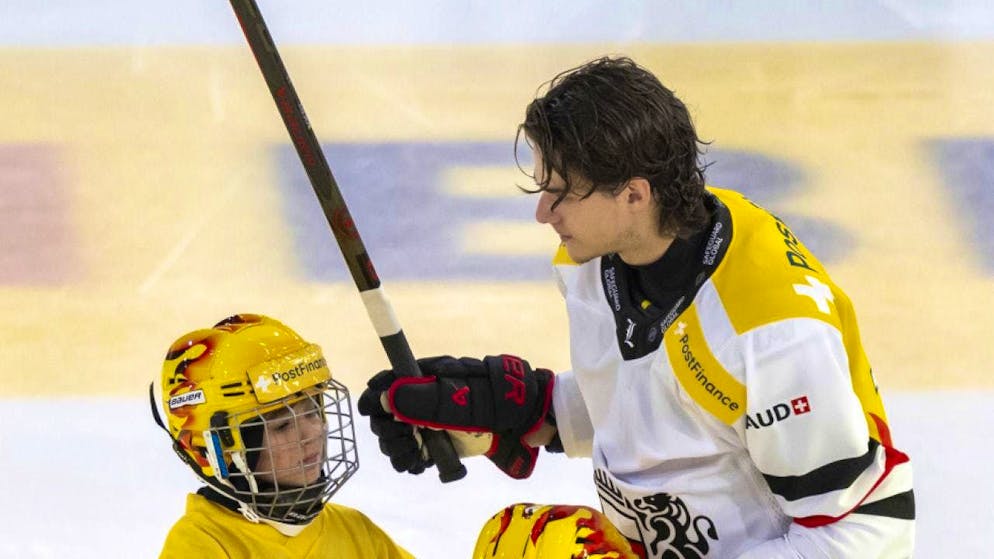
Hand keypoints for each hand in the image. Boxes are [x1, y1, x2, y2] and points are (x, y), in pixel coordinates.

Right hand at [357, 354, 554, 478]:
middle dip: (388, 430)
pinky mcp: (442, 441)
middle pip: (388, 413)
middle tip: (404, 442)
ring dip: (397, 449)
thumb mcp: (462, 400)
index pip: (389, 382)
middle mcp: (425, 397)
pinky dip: (410, 461)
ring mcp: (433, 420)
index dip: (377, 397)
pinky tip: (418, 466)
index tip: (375, 414)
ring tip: (411, 459)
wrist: (533, 419)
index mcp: (427, 376)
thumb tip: (386, 397)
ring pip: (398, 435)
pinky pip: (414, 452)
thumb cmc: (501, 400)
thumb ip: (424, 400)